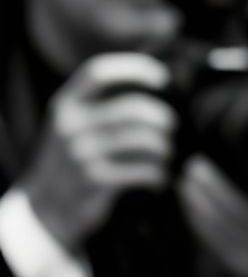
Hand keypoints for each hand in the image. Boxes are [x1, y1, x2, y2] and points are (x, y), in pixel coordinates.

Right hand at [20, 54, 176, 253]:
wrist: (45, 208)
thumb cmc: (70, 160)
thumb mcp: (71, 125)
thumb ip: (98, 104)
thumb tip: (154, 85)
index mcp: (65, 104)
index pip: (99, 72)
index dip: (134, 68)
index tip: (162, 77)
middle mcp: (71, 125)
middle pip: (132, 108)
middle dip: (161, 116)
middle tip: (172, 126)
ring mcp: (81, 153)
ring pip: (142, 139)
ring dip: (164, 147)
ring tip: (167, 154)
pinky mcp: (95, 179)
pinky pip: (142, 169)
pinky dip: (159, 174)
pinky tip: (161, 178)